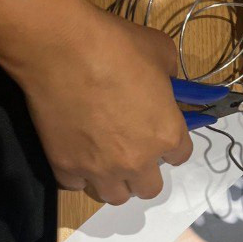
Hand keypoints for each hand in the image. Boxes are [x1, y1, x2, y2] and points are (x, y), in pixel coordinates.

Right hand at [18, 5, 193, 203]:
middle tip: (132, 148)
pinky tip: (77, 153)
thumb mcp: (161, 51)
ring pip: (115, 196)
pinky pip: (77, 185)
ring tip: (106, 159)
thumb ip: (171, 76)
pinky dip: (79, 174)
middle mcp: (137, 161)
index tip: (158, 130)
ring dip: (115, 181)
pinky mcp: (65, 167)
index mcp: (167, 134)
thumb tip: (167, 83)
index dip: (171, 142)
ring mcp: (99, 169)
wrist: (61, 48)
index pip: (181, 155)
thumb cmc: (116, 45)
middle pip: (150, 187)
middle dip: (145, 170)